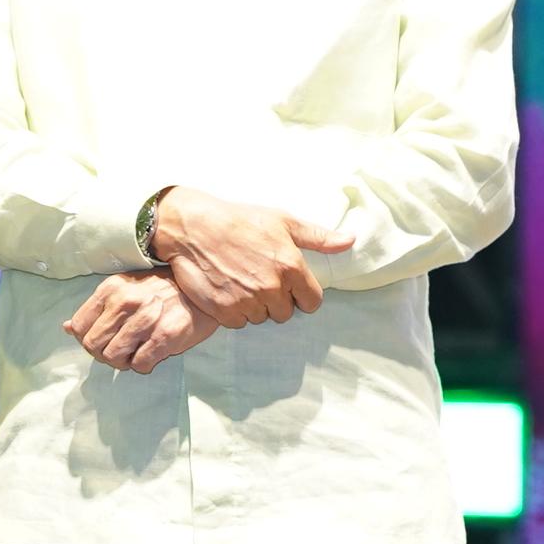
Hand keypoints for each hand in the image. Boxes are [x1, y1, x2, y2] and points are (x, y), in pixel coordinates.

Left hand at [65, 271, 216, 373]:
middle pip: (92, 345)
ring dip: (122, 362)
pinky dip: (142, 366)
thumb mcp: (124, 290)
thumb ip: (97, 309)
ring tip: (134, 353)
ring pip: (113, 357)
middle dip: (103, 354)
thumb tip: (67, 328)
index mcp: (110, 289)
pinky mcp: (164, 336)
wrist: (199, 291)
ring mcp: (145, 319)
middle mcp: (124, 302)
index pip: (79, 326)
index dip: (86, 340)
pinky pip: (139, 364)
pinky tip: (150, 354)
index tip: (101, 340)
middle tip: (118, 351)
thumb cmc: (159, 292)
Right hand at [145, 187, 349, 326]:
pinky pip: (238, 323)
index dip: (302, 294)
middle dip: (276, 299)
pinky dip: (234, 311)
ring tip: (241, 282)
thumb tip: (349, 241)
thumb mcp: (283, 221)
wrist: (194, 227)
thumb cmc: (239, 220)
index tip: (289, 285)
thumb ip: (318, 237)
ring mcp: (248, 301)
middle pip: (285, 313)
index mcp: (291, 267)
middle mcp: (272, 288)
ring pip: (261, 318)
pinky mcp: (225, 311)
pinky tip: (227, 290)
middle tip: (259, 278)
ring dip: (254, 306)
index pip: (312, 302)